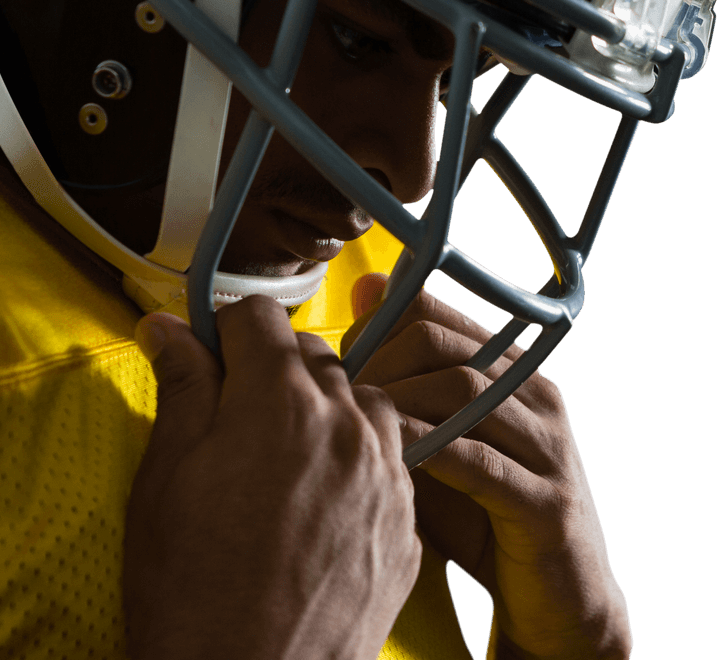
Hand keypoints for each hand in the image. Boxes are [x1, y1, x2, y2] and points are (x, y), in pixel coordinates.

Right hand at [125, 295, 421, 659]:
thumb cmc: (191, 591)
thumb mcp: (165, 477)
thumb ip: (181, 386)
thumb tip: (169, 326)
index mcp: (281, 403)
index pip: (259, 316)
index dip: (224, 330)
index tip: (208, 358)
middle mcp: (346, 427)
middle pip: (312, 354)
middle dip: (270, 368)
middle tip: (234, 417)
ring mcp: (386, 478)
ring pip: (359, 400)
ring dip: (323, 407)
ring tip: (283, 454)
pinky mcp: (406, 527)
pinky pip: (387, 460)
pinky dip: (355, 458)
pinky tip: (318, 499)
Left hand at [343, 275, 632, 659]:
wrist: (557, 602)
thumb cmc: (481, 515)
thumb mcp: (435, 442)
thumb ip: (401, 382)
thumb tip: (361, 295)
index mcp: (511, 370)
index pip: (432, 312)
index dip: (373, 333)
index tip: (340, 366)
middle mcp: (536, 396)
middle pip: (440, 344)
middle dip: (377, 366)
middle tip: (340, 399)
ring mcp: (549, 447)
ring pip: (462, 391)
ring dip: (397, 402)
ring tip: (356, 424)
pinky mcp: (548, 502)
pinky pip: (480, 460)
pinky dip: (428, 450)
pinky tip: (392, 458)